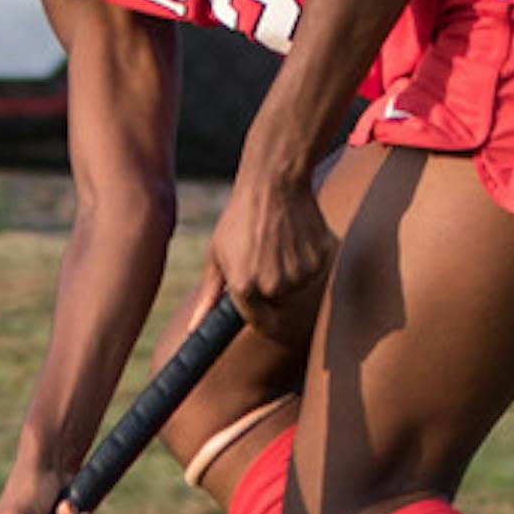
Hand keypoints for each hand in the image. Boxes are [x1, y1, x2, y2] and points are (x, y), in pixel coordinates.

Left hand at [203, 161, 333, 348]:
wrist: (273, 183)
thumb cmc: (240, 218)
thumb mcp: (217, 255)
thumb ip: (209, 296)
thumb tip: (193, 329)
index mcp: (245, 287)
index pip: (257, 321)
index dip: (256, 307)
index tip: (256, 293)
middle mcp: (274, 286)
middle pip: (278, 303)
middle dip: (272, 287)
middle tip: (264, 254)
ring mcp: (299, 274)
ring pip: (297, 288)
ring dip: (290, 272)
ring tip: (278, 243)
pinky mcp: (320, 260)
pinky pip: (313, 272)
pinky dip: (306, 259)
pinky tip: (294, 237)